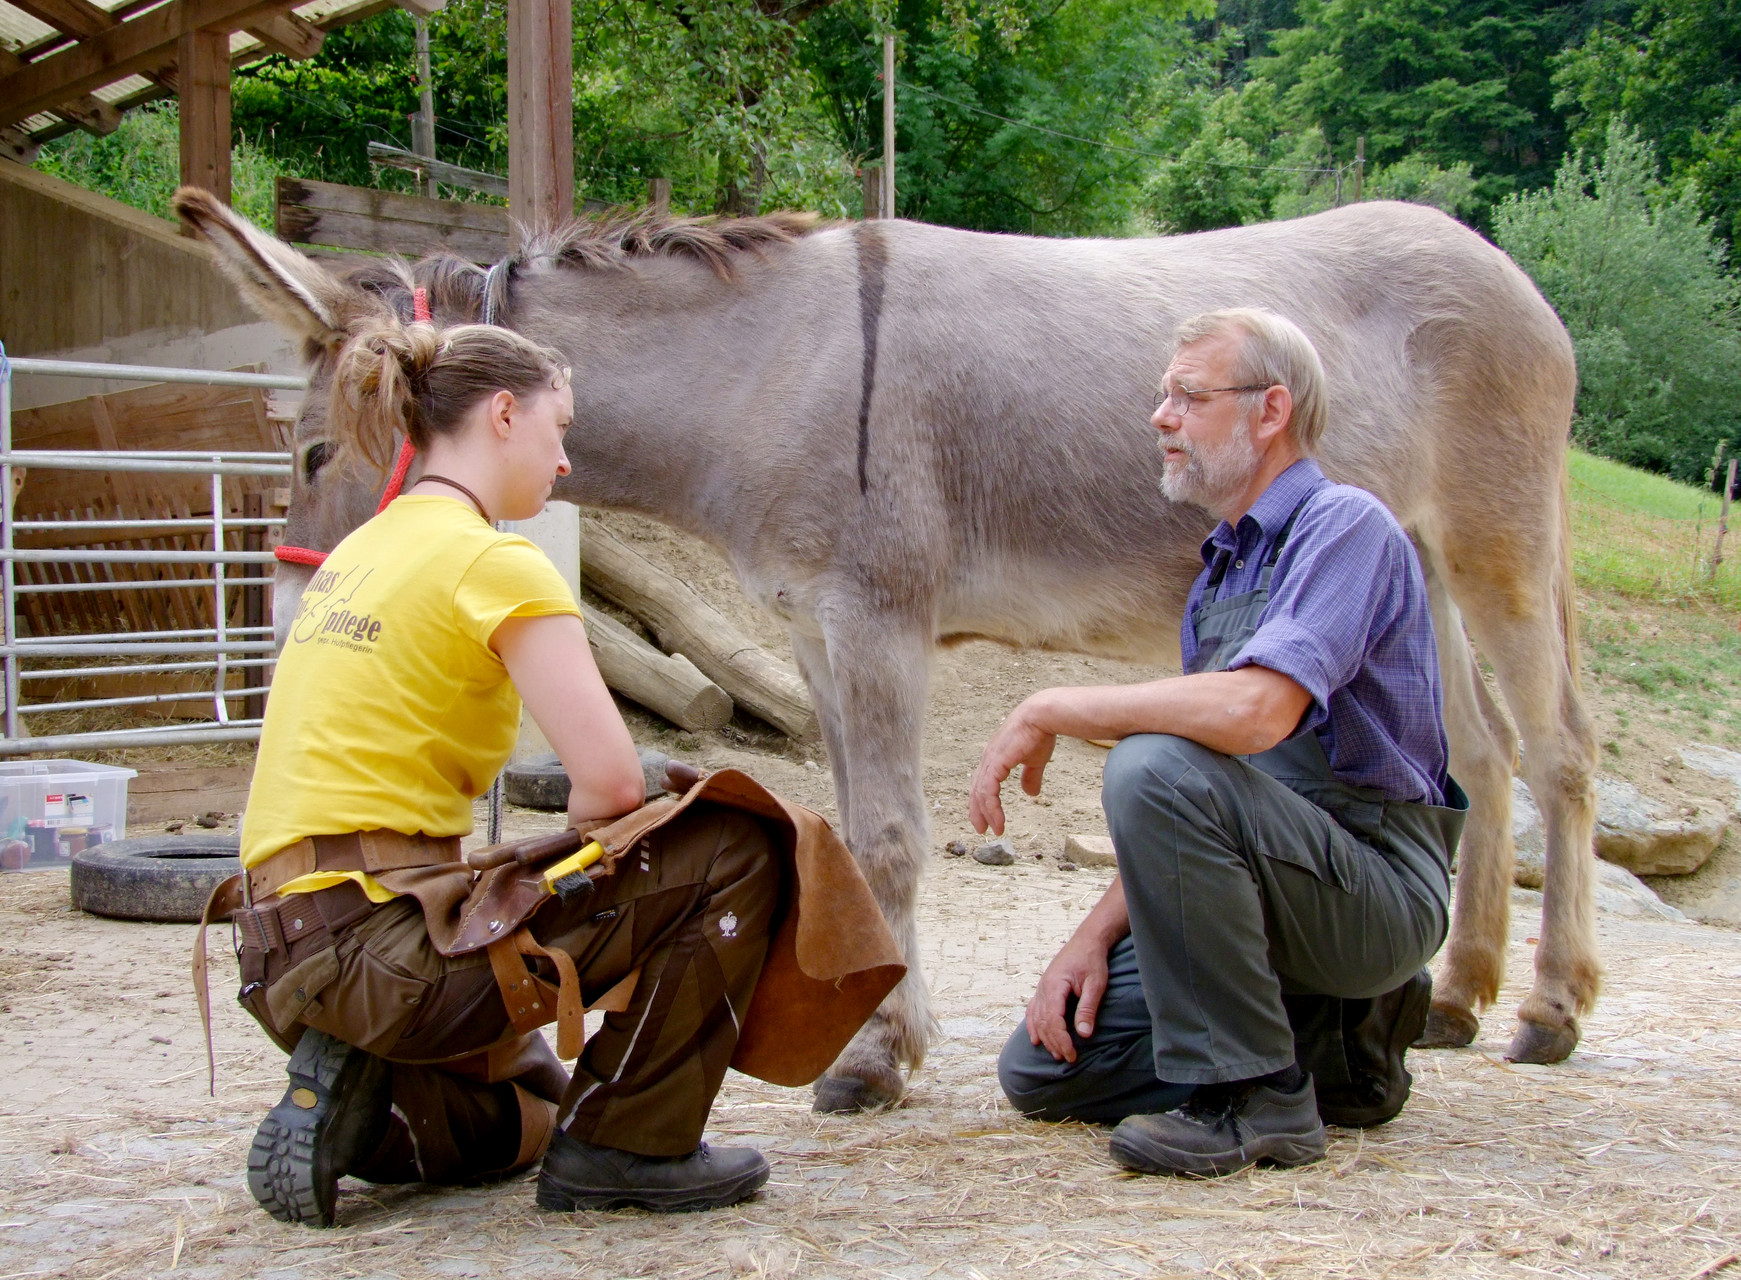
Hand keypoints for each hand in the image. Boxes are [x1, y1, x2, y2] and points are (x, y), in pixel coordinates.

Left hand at [968, 699, 1056, 834]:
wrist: (1042, 717)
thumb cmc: (1039, 733)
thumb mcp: (1035, 760)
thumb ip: (1030, 776)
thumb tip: (1030, 793)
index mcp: (995, 757)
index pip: (983, 783)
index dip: (983, 801)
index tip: (988, 818)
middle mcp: (988, 759)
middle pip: (976, 790)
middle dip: (978, 811)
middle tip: (982, 829)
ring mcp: (990, 761)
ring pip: (980, 794)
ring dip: (986, 814)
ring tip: (992, 830)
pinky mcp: (995, 763)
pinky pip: (988, 791)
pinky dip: (991, 808)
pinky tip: (997, 821)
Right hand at [1025, 933, 1110, 1063]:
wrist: (1087, 940)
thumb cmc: (1092, 960)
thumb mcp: (1096, 984)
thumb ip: (1088, 1008)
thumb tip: (1084, 1034)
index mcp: (1054, 985)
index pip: (1053, 1020)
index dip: (1061, 1040)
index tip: (1072, 1054)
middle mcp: (1043, 988)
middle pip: (1043, 1022)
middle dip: (1054, 1043)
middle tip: (1068, 1058)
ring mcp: (1041, 988)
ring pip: (1036, 1018)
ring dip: (1045, 1038)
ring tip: (1056, 1053)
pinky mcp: (1043, 988)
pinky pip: (1033, 1010)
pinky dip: (1033, 1026)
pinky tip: (1035, 1039)